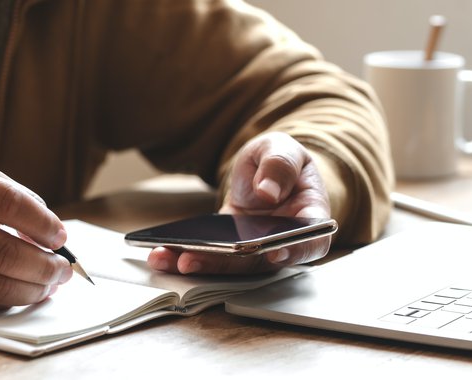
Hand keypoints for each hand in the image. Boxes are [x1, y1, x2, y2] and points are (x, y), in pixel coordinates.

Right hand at [0, 161, 72, 313]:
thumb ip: (5, 194)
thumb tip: (51, 229)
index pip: (6, 202)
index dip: (42, 222)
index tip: (60, 235)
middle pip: (4, 251)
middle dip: (45, 264)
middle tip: (63, 268)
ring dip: (34, 288)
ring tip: (50, 283)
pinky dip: (9, 300)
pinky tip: (23, 291)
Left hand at [147, 132, 330, 273]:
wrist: (264, 170)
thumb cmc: (280, 160)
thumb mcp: (282, 149)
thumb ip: (279, 165)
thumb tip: (267, 190)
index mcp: (310, 217)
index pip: (309, 240)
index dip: (294, 250)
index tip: (273, 253)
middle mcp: (283, 242)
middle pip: (260, 262)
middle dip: (225, 264)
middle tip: (191, 262)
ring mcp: (255, 250)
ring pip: (231, 266)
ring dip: (198, 266)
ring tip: (164, 260)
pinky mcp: (231, 249)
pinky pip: (212, 257)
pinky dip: (186, 257)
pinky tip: (161, 253)